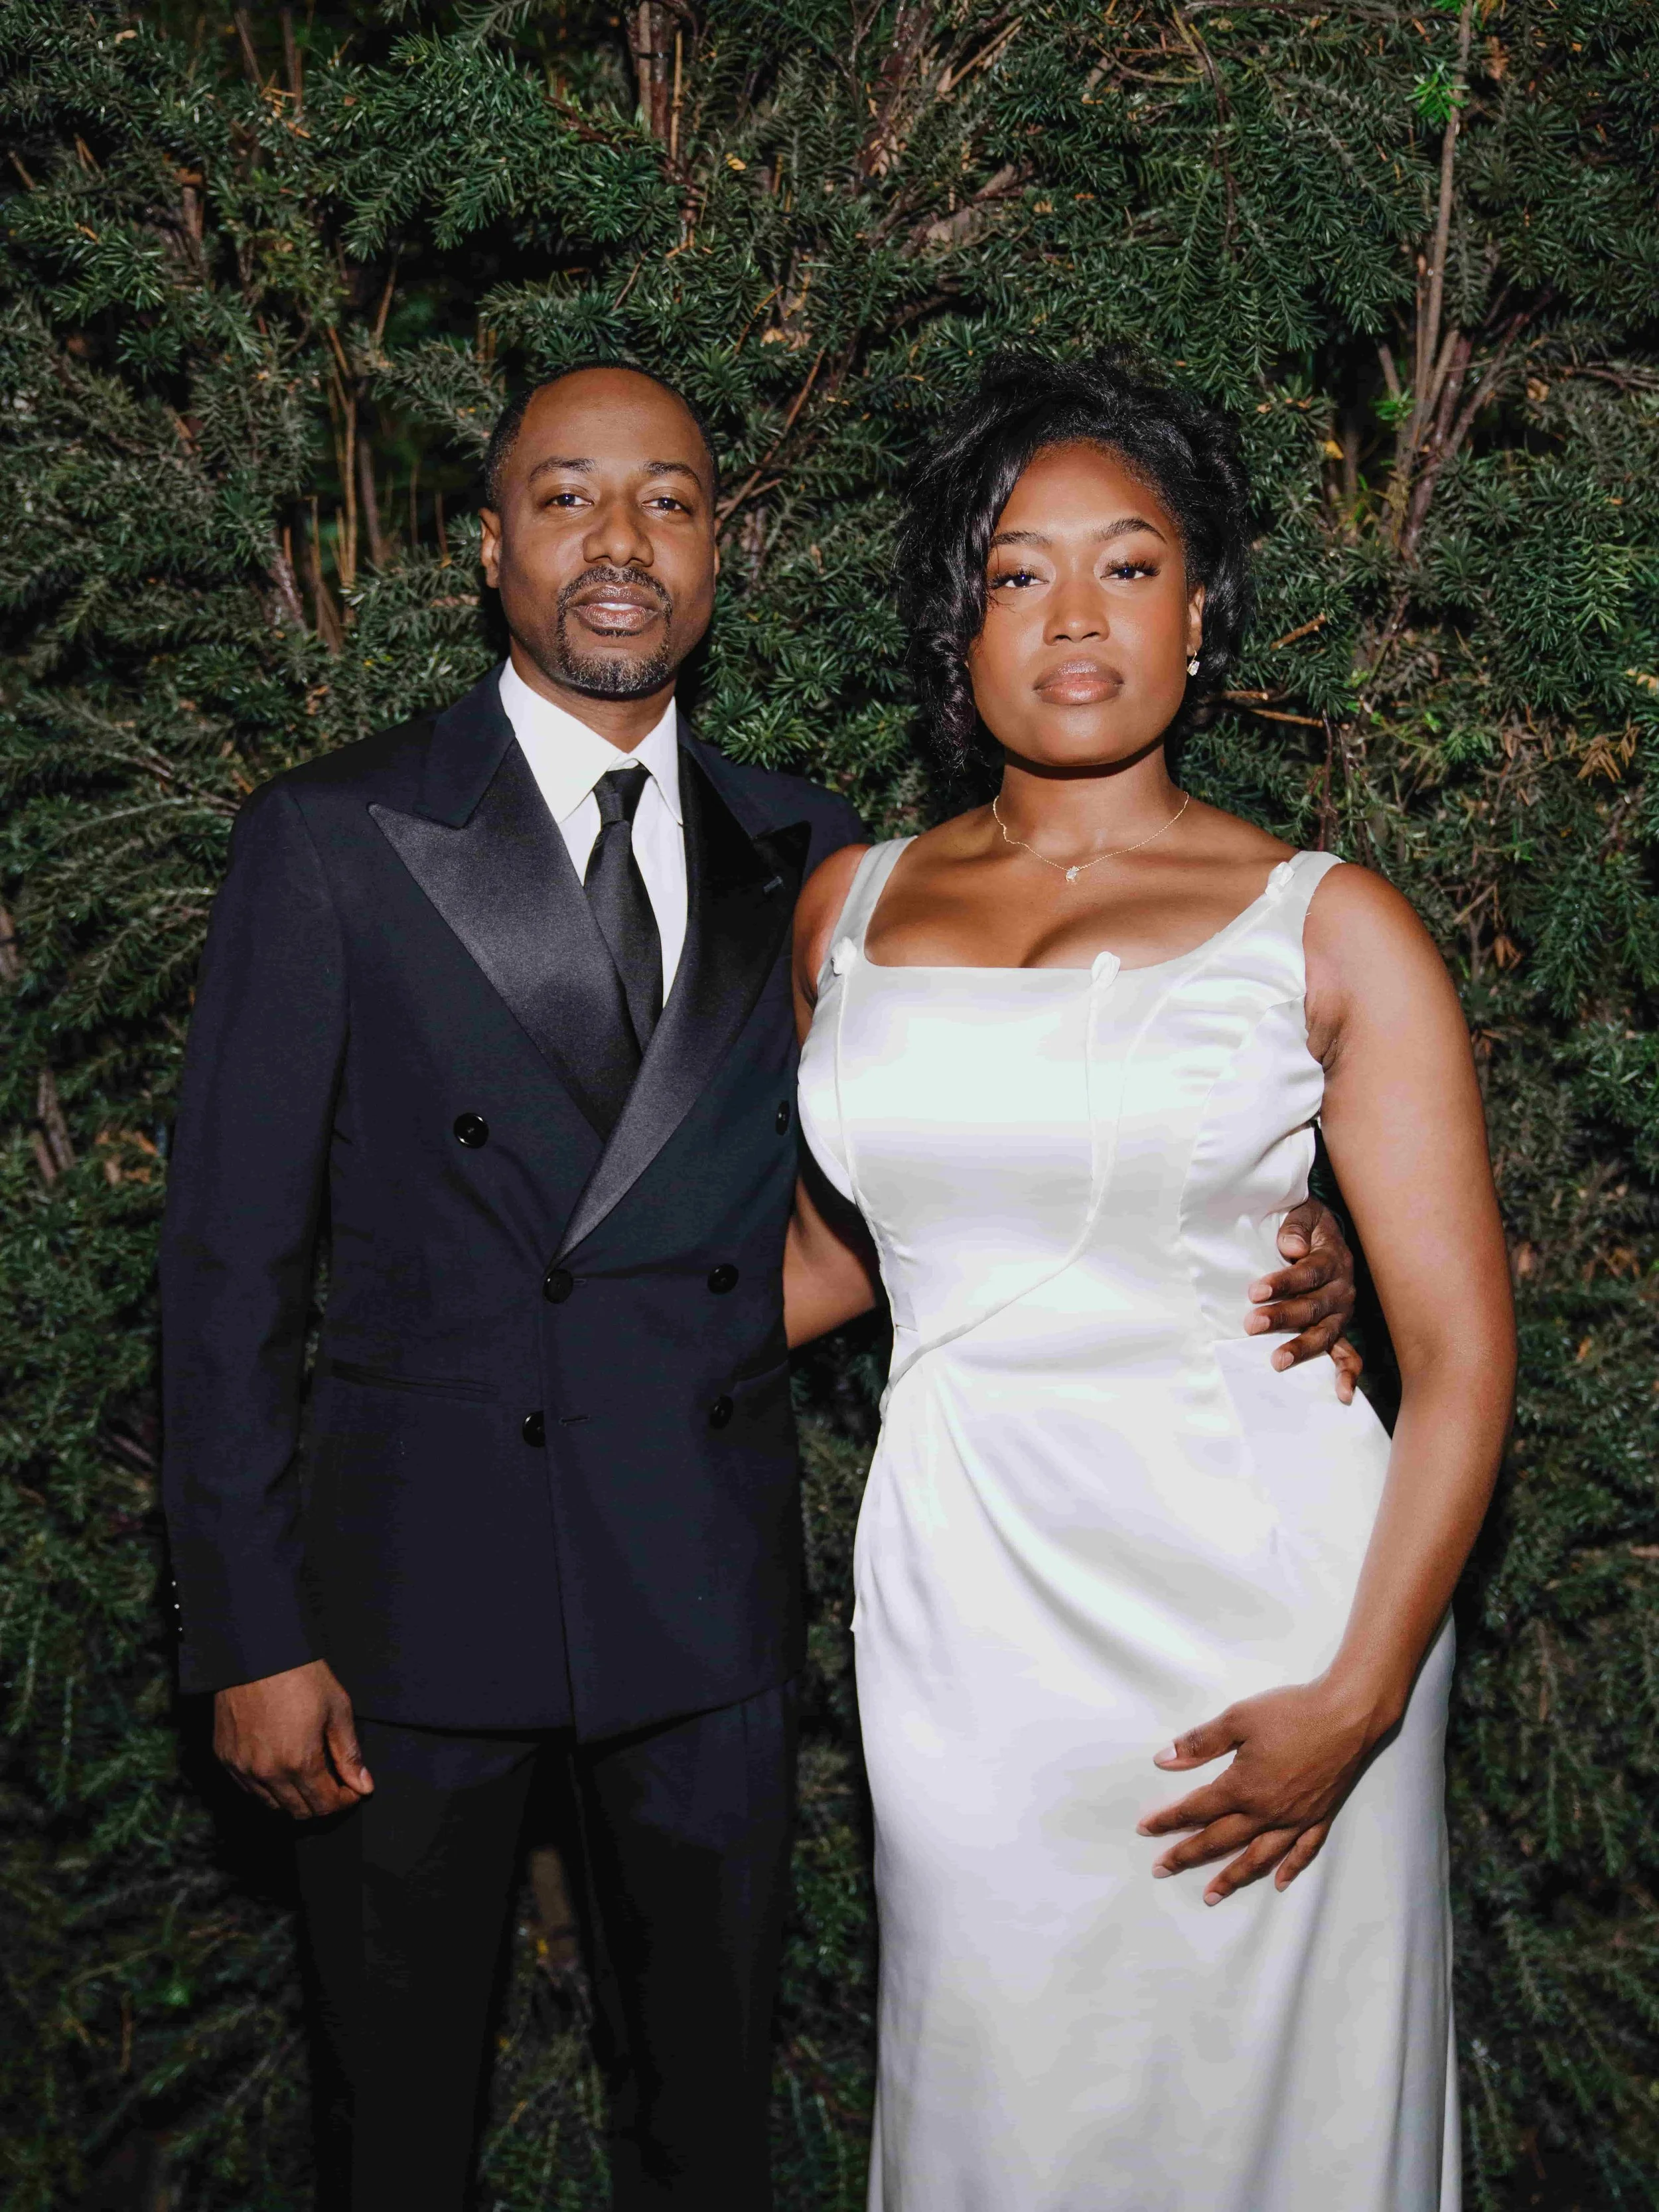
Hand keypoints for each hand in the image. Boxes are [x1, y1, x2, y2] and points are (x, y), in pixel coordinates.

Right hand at [213, 1658, 372, 1819]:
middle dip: (321, 1803)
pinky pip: (249, 1789)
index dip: (344, 1800)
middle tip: (333, 1783)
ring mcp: (242, 1768)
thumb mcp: (337, 1709)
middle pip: (299, 1811)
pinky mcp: (225, 1758)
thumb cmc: (301, 1675)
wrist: (256, 1652)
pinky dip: (268, 1787)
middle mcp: (267, 1773)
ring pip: (272, 1805)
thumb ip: (349, 1754)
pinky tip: (281, 1768)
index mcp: (298, 1762)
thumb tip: (363, 1786)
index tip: (352, 1789)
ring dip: (294, 1798)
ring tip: (308, 1775)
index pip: (324, 1805)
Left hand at [1136, 1678, 1385, 1904]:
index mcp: (1243, 1788)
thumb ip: (1201, 1743)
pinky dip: (1290, 1868)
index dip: (1167, 1819)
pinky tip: (1278, 1882)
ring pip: (1258, 1857)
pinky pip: (1303, 1851)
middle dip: (1188, 1855)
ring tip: (1211, 1895)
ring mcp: (1296, 1819)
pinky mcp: (1320, 1816)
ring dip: (1233, 1877)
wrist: (1348, 1715)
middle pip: (1220, 1840)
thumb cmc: (1292, 1712)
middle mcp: (1267, 1812)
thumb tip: (1164, 1760)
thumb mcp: (1238, 1718)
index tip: (1144, 1829)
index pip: (1196, 1809)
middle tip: (1162, 1869)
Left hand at [1245, 1197, 1362, 1401]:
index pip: (1307, 1273)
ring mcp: (1342, 1313)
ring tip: (1277, 1360)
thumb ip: (1296, 1227)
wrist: (1328, 1232)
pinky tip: (1341, 1394)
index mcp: (1333, 1260)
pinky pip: (1348, 1354)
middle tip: (1251, 1324)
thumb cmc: (1309, 1226)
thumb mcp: (1304, 1214)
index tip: (1255, 1291)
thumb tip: (1291, 1248)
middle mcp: (1342, 1289)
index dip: (1282, 1283)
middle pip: (1313, 1306)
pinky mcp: (1339, 1328)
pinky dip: (1346, 1373)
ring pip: (1324, 1333)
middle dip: (1282, 1317)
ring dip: (1302, 1347)